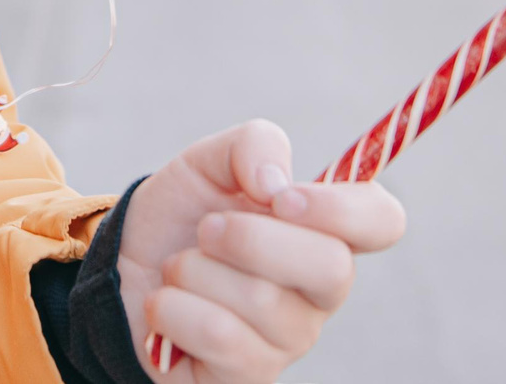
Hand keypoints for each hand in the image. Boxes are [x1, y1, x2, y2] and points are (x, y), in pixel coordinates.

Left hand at [116, 120, 405, 382]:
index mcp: (323, 232)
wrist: (122, 266)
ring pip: (260, 299)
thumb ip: (252, 145)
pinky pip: (218, 336)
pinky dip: (172, 306)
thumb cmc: (182, 216)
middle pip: (330, 268)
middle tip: (207, 229)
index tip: (282, 198)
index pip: (383, 221)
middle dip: (249, 236)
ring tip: (180, 267)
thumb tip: (276, 183)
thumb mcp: (208, 161)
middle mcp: (318, 293)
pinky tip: (165, 305)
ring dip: (194, 268)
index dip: (342, 208)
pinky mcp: (246, 377)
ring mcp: (286, 341)